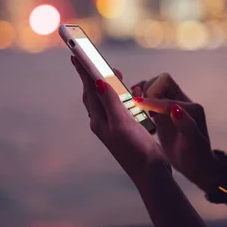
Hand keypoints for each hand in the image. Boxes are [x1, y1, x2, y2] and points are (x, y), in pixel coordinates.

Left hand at [71, 56, 170, 180]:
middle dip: (93, 75)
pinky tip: (126, 93)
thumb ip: (110, 102)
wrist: (150, 173)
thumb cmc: (135, 150)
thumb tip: (96, 81)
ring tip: (111, 72)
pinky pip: (118, 106)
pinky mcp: (125, 128)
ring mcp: (113, 125)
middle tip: (93, 58)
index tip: (76, 54)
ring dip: (107, 84)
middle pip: (94, 93)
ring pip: (106, 99)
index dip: (83, 70)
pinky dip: (120, 95)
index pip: (89, 89)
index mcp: (98, 120)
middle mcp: (103, 122)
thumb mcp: (121, 124)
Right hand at [131, 74, 219, 190]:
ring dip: (144, 92)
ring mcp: (171, 107)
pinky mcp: (163, 114)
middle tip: (137, 102)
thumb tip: (175, 109)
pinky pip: (151, 99)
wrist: (196, 166)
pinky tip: (135, 106)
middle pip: (163, 82)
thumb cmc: (196, 156)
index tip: (138, 103)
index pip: (168, 96)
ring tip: (133, 101)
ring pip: (156, 88)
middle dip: (149, 89)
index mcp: (191, 108)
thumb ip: (186, 125)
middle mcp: (182, 103)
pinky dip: (142, 99)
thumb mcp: (193, 143)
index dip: (153, 100)